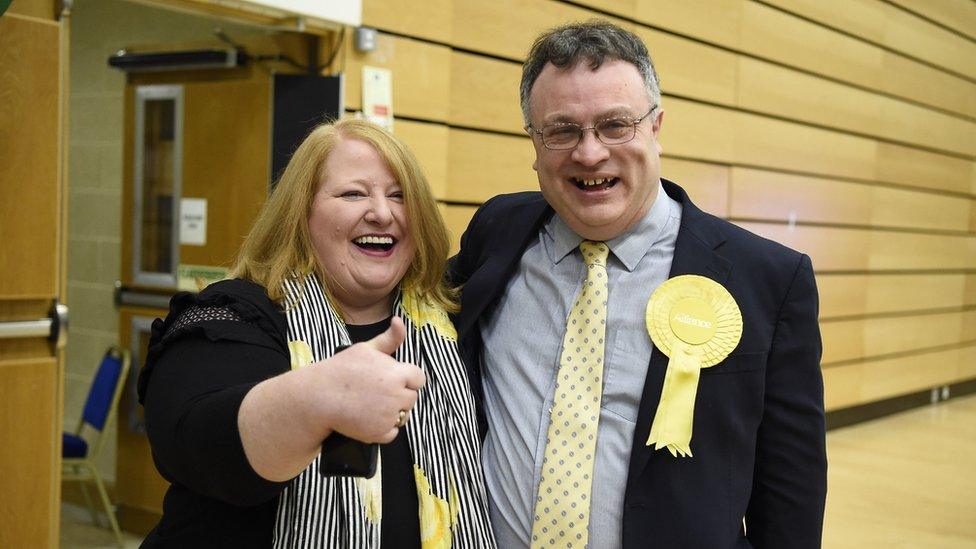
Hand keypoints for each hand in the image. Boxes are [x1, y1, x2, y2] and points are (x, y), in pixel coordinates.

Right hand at [312, 317, 424, 442]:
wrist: (319, 397)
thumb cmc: (341, 370)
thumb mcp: (365, 349)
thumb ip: (389, 339)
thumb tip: (399, 321)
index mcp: (397, 374)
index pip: (418, 378)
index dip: (406, 379)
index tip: (391, 380)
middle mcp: (396, 395)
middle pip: (411, 398)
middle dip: (398, 395)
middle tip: (376, 393)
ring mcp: (389, 416)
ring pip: (403, 415)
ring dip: (392, 413)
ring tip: (371, 405)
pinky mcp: (380, 433)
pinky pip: (392, 432)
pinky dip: (383, 429)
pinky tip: (368, 419)